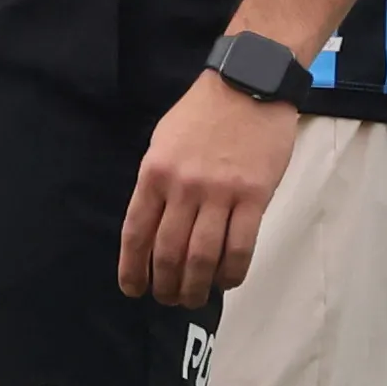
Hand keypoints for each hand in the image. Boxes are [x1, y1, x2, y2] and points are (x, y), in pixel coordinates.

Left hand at [118, 74, 299, 307]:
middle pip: (169, 252)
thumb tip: (153, 227)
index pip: (136, 233)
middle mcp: (182, 187)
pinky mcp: (253, 196)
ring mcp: (219, 193)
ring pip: (203, 257)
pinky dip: (232, 272)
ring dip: (197, 287)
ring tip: (195, 300)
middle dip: (166, 286)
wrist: (249, 84)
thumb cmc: (203, 114)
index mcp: (154, 173)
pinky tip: (227, 281)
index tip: (133, 290)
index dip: (132, 268)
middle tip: (169, 300)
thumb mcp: (163, 142)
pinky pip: (240, 246)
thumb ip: (157, 183)